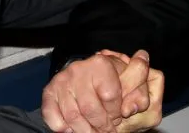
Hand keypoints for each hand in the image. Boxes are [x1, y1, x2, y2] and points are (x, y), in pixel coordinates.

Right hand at [42, 49, 159, 132]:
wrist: (89, 78)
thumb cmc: (115, 84)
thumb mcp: (134, 85)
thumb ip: (140, 94)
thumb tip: (134, 107)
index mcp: (101, 63)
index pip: (110, 95)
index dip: (117, 111)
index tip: (119, 116)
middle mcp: (78, 69)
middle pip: (90, 108)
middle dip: (102, 125)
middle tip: (107, 130)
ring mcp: (61, 81)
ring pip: (73, 116)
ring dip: (85, 130)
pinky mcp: (49, 93)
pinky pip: (54, 117)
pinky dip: (64, 128)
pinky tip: (74, 128)